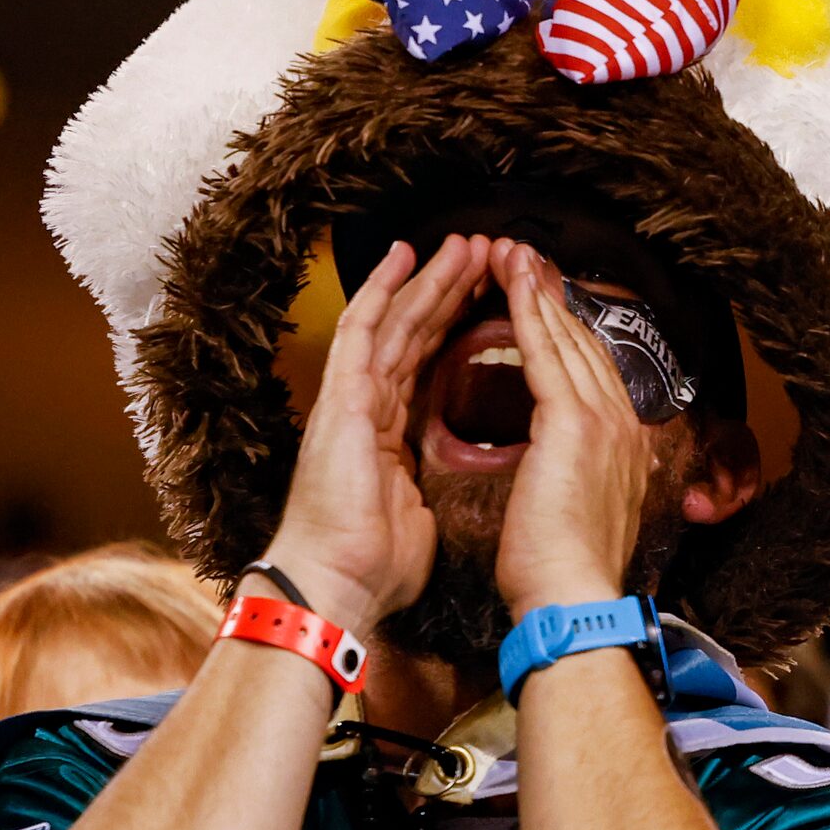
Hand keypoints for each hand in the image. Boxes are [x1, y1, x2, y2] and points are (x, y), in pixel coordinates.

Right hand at [265, 236, 488, 636]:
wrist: (338, 585)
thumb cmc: (375, 565)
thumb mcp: (419, 514)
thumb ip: (428, 488)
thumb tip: (448, 494)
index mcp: (388, 435)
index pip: (427, 364)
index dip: (457, 327)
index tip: (491, 297)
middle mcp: (367, 408)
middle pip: (414, 334)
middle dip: (451, 291)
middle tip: (487, 253)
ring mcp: (351, 399)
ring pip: (396, 322)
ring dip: (431, 279)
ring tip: (465, 244)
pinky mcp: (342, 398)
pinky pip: (363, 331)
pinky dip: (384, 289)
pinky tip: (404, 255)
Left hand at [497, 242, 657, 615]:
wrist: (572, 598)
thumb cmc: (561, 571)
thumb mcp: (580, 512)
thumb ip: (580, 477)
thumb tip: (567, 472)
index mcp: (626, 444)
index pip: (593, 369)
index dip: (566, 328)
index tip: (542, 296)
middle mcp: (624, 422)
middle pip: (585, 342)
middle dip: (551, 295)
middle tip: (523, 254)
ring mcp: (605, 418)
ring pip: (566, 337)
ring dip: (536, 289)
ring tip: (512, 252)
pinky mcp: (574, 422)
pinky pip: (546, 352)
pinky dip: (527, 311)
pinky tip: (510, 281)